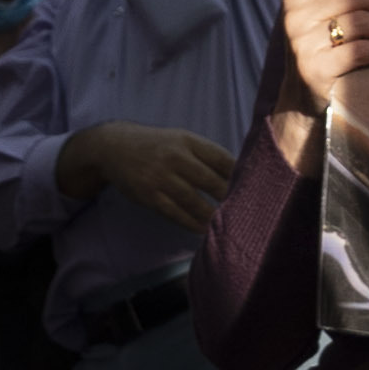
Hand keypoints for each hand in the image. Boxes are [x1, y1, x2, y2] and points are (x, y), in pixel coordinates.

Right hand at [69, 120, 237, 228]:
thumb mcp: (180, 139)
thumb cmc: (157, 145)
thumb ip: (205, 155)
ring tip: (228, 227)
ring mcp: (161, 177)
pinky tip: (203, 230)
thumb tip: (238, 173)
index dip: (239, 174)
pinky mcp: (149, 195)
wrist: (114, 147)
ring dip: (212, 216)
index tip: (254, 188)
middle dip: (230, 198)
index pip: (221, 158)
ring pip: (194, 201)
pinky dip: (191, 223)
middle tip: (247, 212)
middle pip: (210, 181)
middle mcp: (176, 157)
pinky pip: (175, 213)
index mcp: (188, 141)